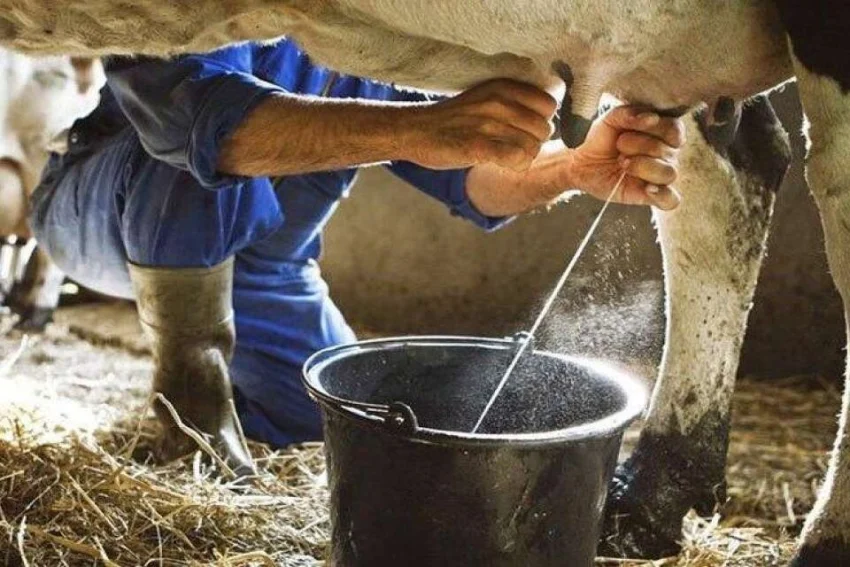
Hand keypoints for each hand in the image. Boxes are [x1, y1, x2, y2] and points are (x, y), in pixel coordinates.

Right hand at [404, 79, 556, 171]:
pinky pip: (518, 158)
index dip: (542, 121)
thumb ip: (514, 102)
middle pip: (544, 128)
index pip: (549, 104)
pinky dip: (516, 165)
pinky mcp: (478, 146)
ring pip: (533, 146)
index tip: (526, 130)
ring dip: (524, 157)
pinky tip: (502, 163)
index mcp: (503, 87)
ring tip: (506, 156)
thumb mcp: (485, 97)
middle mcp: (498, 101)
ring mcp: (488, 123)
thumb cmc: (454, 119)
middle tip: (514, 147)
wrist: (415, 130)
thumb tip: (549, 120)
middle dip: (534, 142)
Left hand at [569, 106, 685, 209]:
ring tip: (623, 164)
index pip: (674, 130)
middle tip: (619, 146)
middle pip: (668, 151)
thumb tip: (651, 118)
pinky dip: (662, 194)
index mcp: (663, 132)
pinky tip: (647, 188)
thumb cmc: (603, 139)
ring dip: (643, 167)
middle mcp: (667, 154)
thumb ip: (629, 113)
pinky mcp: (651, 196)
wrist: (584, 163)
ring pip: (669, 173)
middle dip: (638, 146)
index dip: (655, 129)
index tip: (629, 129)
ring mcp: (661, 176)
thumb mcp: (610, 119)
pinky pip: (671, 200)